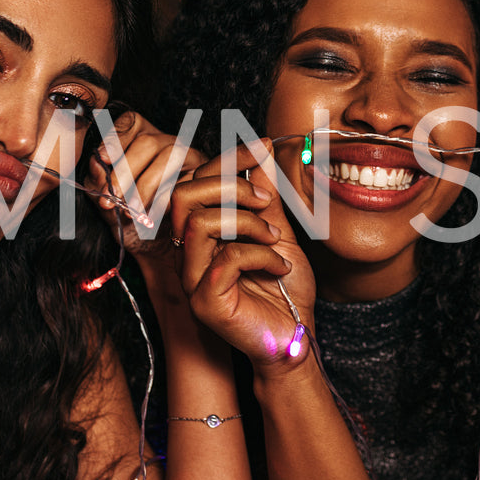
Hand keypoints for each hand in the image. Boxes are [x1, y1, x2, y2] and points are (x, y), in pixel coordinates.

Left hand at [86, 111, 201, 298]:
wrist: (158, 252)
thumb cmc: (130, 221)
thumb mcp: (106, 201)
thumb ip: (97, 180)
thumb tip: (96, 163)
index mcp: (141, 139)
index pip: (130, 122)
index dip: (115, 138)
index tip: (102, 160)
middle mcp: (168, 143)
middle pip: (149, 141)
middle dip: (126, 170)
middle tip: (111, 199)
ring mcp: (192, 158)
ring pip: (172, 154)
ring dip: (147, 185)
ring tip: (132, 212)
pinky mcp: (208, 178)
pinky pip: (190, 180)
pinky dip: (168, 199)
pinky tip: (154, 216)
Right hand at [169, 140, 315, 369]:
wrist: (297, 334)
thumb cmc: (284, 288)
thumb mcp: (277, 231)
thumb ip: (265, 196)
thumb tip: (261, 151)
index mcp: (198, 234)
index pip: (194, 181)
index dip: (228, 159)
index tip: (263, 145)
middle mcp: (186, 254)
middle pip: (182, 195)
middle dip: (230, 187)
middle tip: (266, 202)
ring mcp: (190, 279)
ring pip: (199, 222)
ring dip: (247, 222)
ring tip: (274, 238)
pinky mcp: (204, 301)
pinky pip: (225, 258)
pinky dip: (260, 254)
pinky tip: (279, 267)